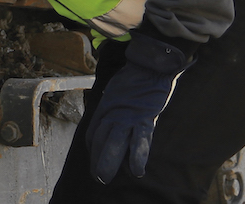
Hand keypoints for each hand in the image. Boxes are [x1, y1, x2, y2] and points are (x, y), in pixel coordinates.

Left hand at [87, 33, 193, 183]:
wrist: (151, 64)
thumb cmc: (137, 77)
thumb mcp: (117, 90)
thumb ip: (114, 104)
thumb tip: (114, 116)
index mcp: (105, 107)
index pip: (93, 132)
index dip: (93, 148)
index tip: (96, 157)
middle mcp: (112, 113)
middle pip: (99, 140)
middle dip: (97, 159)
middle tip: (98, 176)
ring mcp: (127, 117)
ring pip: (114, 143)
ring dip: (108, 162)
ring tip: (104, 178)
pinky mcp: (144, 119)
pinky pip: (139, 142)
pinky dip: (138, 158)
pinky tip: (138, 171)